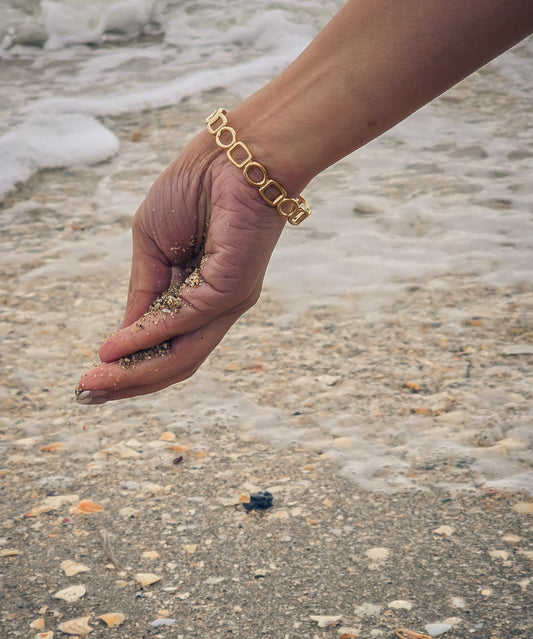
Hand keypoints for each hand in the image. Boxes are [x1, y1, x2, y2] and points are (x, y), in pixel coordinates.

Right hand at [76, 131, 284, 403]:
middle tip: (87, 393)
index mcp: (195, 295)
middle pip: (172, 361)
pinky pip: (185, 321)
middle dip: (128, 381)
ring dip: (135, 373)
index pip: (163, 344)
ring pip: (181, 355)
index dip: (127, 365)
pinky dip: (149, 336)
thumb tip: (120, 340)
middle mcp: (213, 307)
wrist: (232, 155)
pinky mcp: (232, 289)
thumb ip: (142, 293)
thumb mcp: (152, 247)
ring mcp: (226, 303)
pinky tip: (118, 348)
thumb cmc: (194, 191)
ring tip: (95, 383)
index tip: (91, 380)